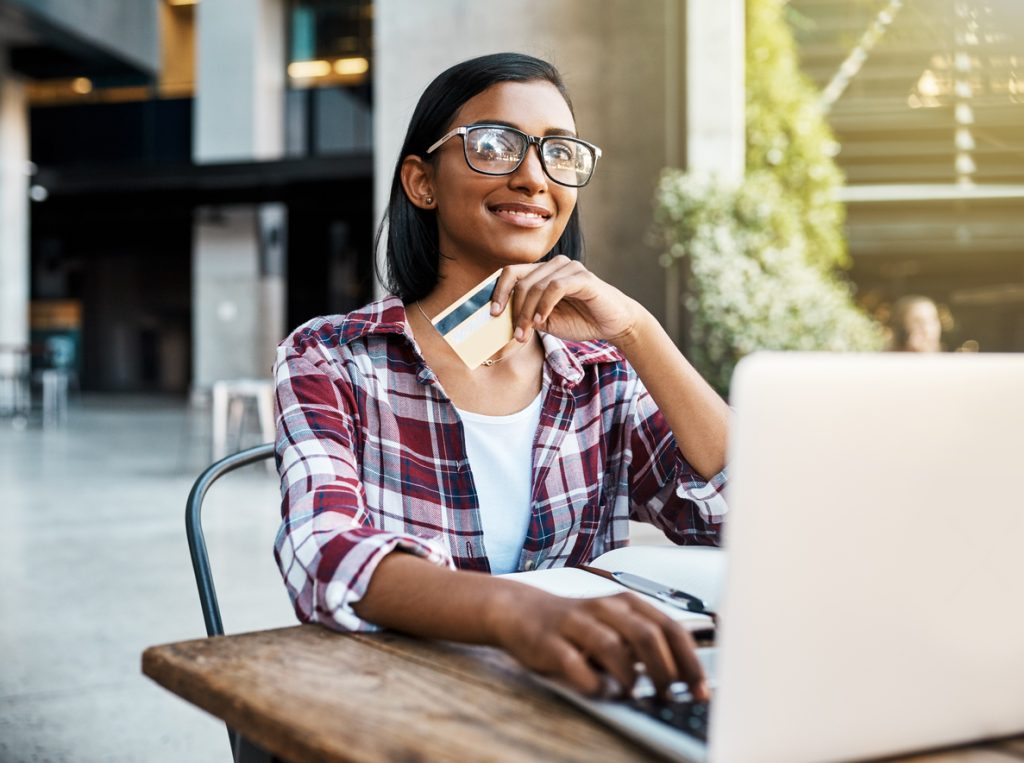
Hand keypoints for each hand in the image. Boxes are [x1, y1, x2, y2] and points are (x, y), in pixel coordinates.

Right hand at [489, 585, 708, 700]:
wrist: (520, 610)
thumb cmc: (576, 624)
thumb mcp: (614, 625)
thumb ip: (644, 645)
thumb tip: (684, 678)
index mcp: (626, 603)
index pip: (669, 628)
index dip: (689, 661)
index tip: (701, 689)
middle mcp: (604, 608)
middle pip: (647, 636)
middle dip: (665, 671)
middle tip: (669, 695)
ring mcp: (576, 624)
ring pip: (614, 648)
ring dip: (631, 678)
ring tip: (635, 694)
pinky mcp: (550, 642)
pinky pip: (576, 666)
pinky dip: (594, 685)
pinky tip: (601, 692)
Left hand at [490, 256, 646, 346]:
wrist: (612, 324)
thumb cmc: (580, 321)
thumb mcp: (546, 322)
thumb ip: (526, 319)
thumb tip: (502, 326)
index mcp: (542, 273)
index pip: (511, 273)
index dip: (498, 291)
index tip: (492, 314)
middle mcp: (553, 265)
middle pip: (521, 280)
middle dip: (514, 310)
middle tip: (515, 333)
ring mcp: (568, 268)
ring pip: (536, 285)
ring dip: (527, 312)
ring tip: (526, 333)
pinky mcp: (582, 277)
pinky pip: (555, 287)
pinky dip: (544, 305)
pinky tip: (541, 321)